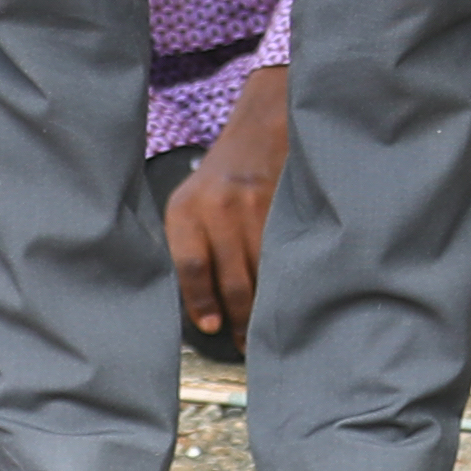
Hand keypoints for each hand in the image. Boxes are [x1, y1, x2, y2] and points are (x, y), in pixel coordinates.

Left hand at [167, 66, 287, 346]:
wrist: (261, 127)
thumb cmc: (221, 178)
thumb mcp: (190, 204)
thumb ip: (189, 248)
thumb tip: (202, 309)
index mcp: (185, 210)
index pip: (190, 268)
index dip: (201, 303)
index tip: (213, 327)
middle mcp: (217, 207)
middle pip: (230, 277)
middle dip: (239, 317)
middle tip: (245, 343)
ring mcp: (252, 205)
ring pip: (258, 271)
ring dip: (264, 306)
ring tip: (265, 330)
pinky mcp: (280, 206)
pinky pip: (280, 255)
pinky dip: (283, 281)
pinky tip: (285, 298)